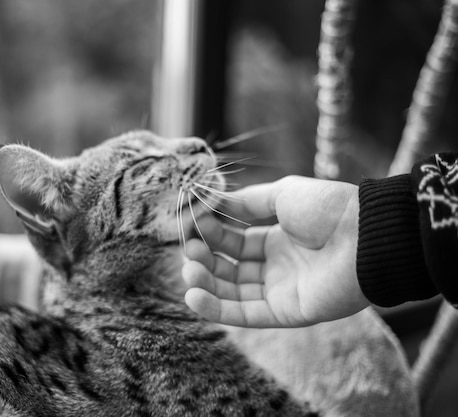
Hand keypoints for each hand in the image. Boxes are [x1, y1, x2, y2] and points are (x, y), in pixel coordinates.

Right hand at [182, 175, 369, 327]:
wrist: (366, 235)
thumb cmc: (328, 209)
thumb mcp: (283, 194)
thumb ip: (246, 202)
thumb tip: (212, 203)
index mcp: (275, 238)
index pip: (232, 240)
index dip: (210, 233)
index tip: (189, 222)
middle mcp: (274, 266)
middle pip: (228, 267)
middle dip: (204, 259)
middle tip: (190, 250)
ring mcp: (279, 290)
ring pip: (231, 292)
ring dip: (205, 283)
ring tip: (188, 271)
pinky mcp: (285, 312)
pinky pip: (245, 314)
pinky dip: (217, 309)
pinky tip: (193, 296)